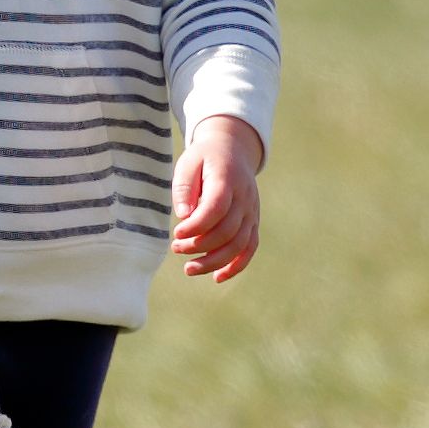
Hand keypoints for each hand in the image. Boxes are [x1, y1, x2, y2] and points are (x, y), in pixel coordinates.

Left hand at [171, 114, 263, 282]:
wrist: (233, 151)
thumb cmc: (204, 158)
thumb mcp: (188, 163)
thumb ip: (184, 188)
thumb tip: (184, 217)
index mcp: (228, 180)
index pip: (216, 208)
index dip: (197, 226)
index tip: (176, 234)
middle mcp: (245, 199)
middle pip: (227, 231)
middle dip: (200, 245)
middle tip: (175, 248)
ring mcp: (252, 212)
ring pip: (239, 244)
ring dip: (214, 261)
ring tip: (189, 269)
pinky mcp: (253, 222)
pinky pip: (250, 248)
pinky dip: (236, 265)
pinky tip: (217, 276)